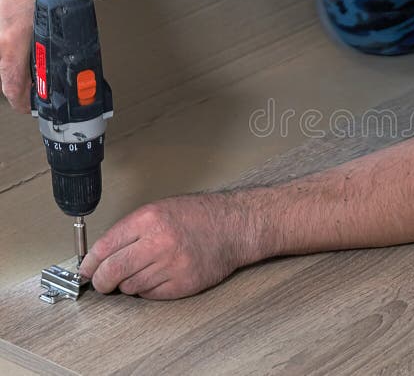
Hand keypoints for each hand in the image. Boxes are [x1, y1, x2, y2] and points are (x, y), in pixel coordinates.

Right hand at [0, 0, 64, 111]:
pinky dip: (14, 55)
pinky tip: (28, 52)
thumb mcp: (61, 15)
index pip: (11, 84)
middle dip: (24, 88)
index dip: (21, 103)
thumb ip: (62, 40)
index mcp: (14, 40)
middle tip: (40, 94)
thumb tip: (76, 60)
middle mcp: (0, 39)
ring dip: (20, 71)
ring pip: (5, 63)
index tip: (30, 109)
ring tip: (37, 73)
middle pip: (7, 76)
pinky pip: (4, 49)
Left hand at [79, 193, 252, 299]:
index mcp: (149, 219)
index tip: (86, 270)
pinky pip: (151, 295)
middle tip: (102, 282)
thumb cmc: (200, 216)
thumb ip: (131, 229)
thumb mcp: (161, 209)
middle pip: (112, 272)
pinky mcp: (183, 284)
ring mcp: (171, 265)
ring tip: (141, 273)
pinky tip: (158, 277)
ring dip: (129, 284)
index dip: (90, 264)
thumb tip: (102, 254)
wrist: (236, 226)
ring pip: (130, 286)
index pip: (104, 248)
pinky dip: (148, 290)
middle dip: (102, 281)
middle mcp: (158, 242)